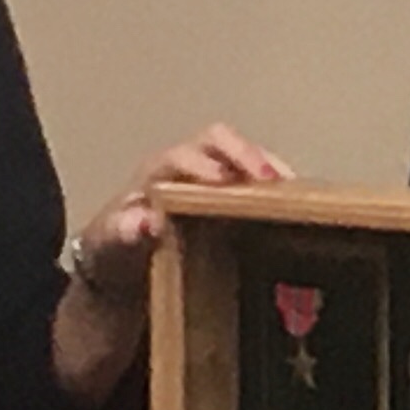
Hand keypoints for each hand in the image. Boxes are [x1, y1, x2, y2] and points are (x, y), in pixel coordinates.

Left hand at [71, 123, 291, 298]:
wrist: (122, 269)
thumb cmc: (115, 251)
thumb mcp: (110, 245)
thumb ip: (124, 233)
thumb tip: (146, 221)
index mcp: (156, 172)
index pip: (182, 155)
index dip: (202, 164)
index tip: (221, 181)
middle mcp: (186, 166)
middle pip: (219, 141)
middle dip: (246, 154)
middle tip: (270, 179)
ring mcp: (211, 178)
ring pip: (244, 157)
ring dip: (269, 169)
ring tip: (296, 191)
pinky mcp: (231, 197)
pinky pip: (256, 183)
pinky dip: (277, 190)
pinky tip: (298, 207)